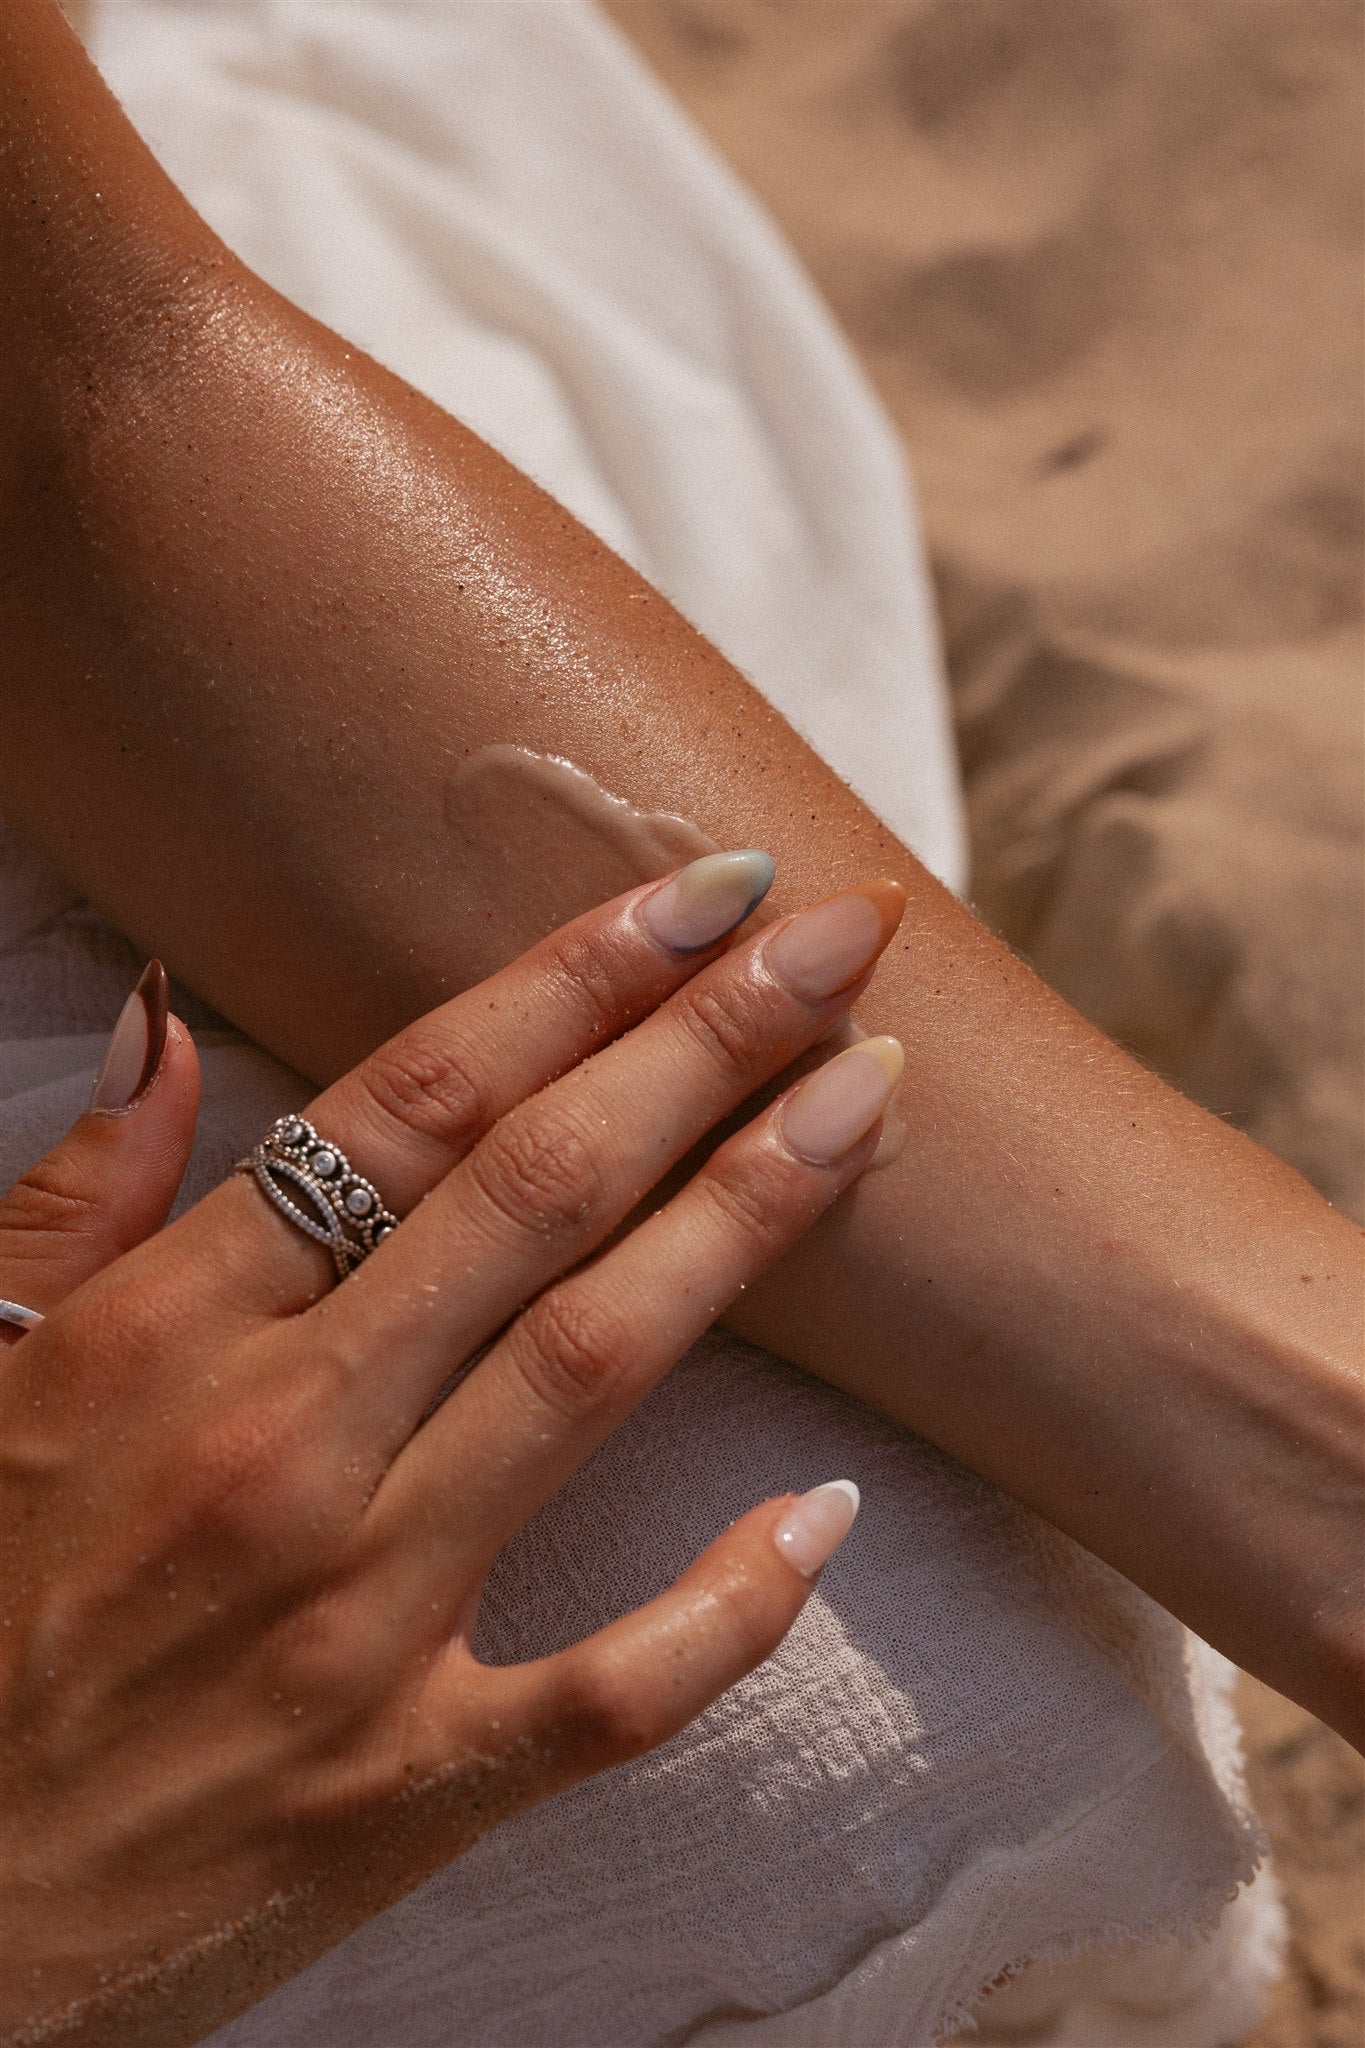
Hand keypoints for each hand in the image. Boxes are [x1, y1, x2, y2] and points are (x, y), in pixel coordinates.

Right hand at [0, 855, 904, 2047]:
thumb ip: (75, 1195)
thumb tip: (170, 1017)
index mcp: (165, 1333)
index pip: (413, 1104)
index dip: (575, 981)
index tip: (708, 892)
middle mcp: (278, 1447)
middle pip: (534, 1197)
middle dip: (704, 1044)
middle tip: (843, 935)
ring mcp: (355, 1620)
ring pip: (588, 1373)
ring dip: (745, 1223)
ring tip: (869, 1101)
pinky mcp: (407, 1783)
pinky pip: (610, 1689)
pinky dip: (731, 1604)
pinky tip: (829, 1510)